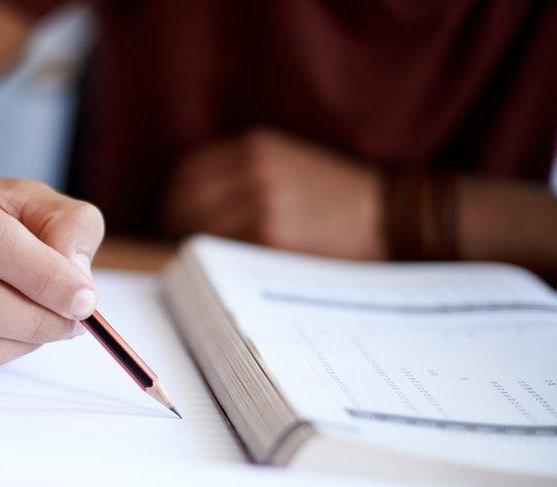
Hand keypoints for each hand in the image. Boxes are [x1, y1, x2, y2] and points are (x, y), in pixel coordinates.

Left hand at [163, 128, 385, 259]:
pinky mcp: (270, 237)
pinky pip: (223, 251)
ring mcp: (261, 203)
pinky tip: (223, 270)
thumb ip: (239, 172)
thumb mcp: (285, 161)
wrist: (385, 216)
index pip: (186, 173)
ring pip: (199, 229)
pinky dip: (215, 263)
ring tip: (201, 262)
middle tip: (180, 247)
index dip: (173, 200)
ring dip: (192, 248)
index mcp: (253, 146)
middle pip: (184, 202)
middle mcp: (253, 169)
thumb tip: (185, 204)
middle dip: (176, 227)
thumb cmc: (333, 196)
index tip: (172, 219)